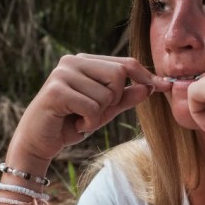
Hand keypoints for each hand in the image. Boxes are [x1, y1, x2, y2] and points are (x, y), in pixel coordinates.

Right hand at [12, 55, 170, 162]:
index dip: (146, 76)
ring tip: (80, 119)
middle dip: (115, 100)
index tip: (165, 87)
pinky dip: (89, 122)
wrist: (38, 142)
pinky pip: (92, 107)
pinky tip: (73, 124)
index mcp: (85, 61)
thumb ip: (125, 98)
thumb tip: (151, 87)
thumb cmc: (71, 124)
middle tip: (94, 113)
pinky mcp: (56, 90)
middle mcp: (72, 61)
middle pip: (119, 75)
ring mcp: (62, 73)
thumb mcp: (104, 111)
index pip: (124, 63)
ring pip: (106, 94)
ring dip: (98, 115)